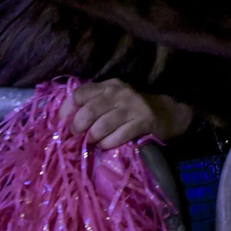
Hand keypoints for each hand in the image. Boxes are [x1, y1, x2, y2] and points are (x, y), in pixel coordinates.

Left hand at [59, 79, 194, 149]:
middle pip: (87, 113)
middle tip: (78, 137)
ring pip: (100, 127)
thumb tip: (65, 122)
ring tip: (94, 142)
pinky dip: (107, 144)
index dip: (66, 111)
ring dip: (92, 139)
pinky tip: (107, 145)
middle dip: (78, 129)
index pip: (79, 94)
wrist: (168, 113)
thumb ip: (93, 105)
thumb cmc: (133, 109)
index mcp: (109, 86)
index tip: (62, 124)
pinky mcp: (143, 122)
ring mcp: (132, 107)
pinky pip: (116, 137)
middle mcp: (120, 93)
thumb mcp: (114, 100)